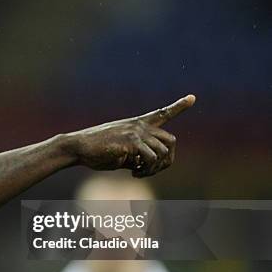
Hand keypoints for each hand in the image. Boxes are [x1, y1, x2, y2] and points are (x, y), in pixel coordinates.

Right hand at [69, 94, 195, 176]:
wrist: (78, 147)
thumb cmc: (97, 152)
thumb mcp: (122, 153)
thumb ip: (138, 155)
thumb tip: (151, 164)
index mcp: (137, 124)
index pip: (163, 113)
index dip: (179, 106)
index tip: (193, 97)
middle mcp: (139, 126)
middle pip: (171, 141)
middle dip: (166, 160)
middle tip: (150, 171)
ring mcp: (136, 132)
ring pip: (162, 152)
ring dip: (154, 168)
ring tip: (139, 173)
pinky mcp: (131, 142)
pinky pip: (151, 158)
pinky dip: (147, 170)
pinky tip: (135, 172)